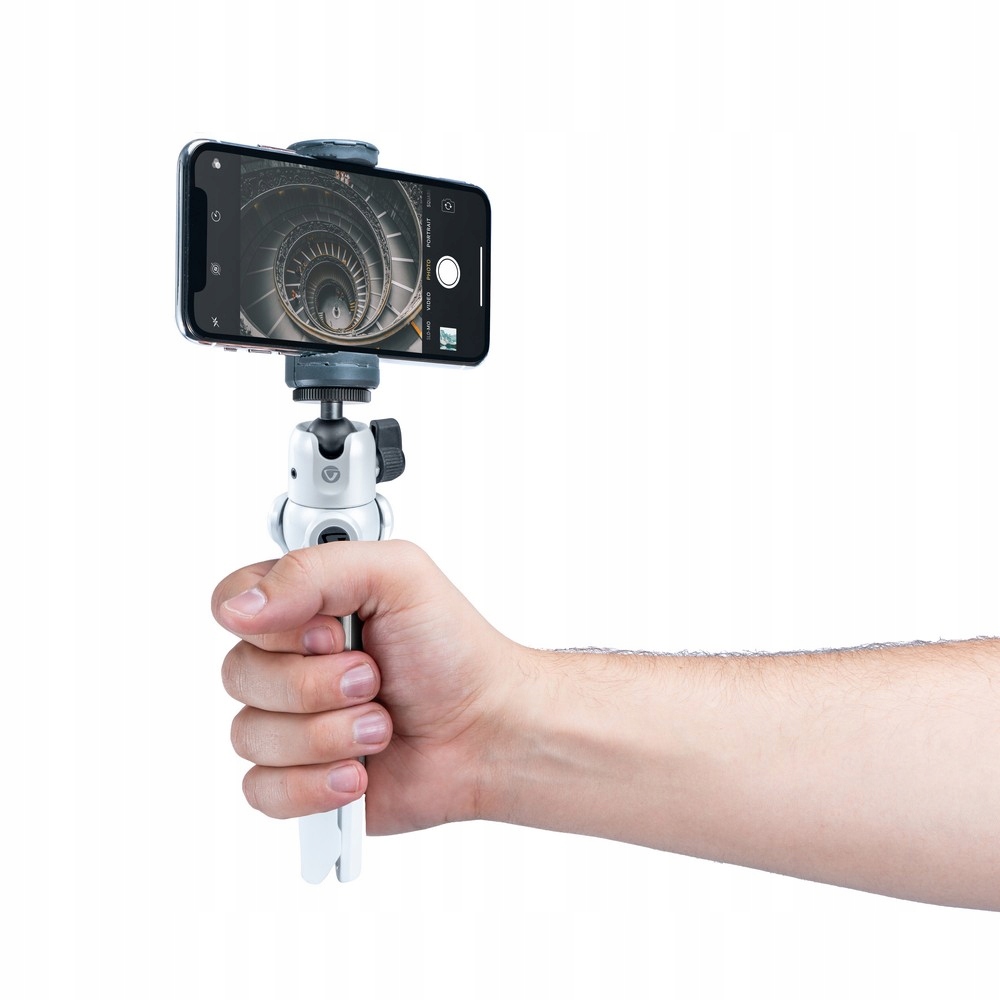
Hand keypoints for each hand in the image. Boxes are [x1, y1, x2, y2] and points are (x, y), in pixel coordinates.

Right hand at [212, 540, 519, 833]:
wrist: (488, 729)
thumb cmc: (452, 649)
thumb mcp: (398, 575)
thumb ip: (314, 571)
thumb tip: (239, 607)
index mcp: (303, 605)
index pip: (230, 602)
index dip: (273, 624)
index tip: (331, 631)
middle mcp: (288, 661)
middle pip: (239, 674)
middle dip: (317, 684)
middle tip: (374, 678)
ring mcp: (291, 721)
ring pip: (250, 735)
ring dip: (329, 734)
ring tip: (382, 725)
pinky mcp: (299, 778)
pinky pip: (262, 789)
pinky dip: (315, 783)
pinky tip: (360, 772)